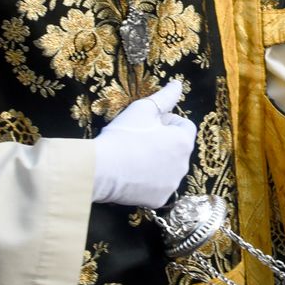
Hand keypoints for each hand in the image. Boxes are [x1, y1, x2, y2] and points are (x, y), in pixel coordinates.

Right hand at [92, 79, 197, 207]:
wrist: (100, 169)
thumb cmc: (123, 135)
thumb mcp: (143, 109)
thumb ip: (165, 97)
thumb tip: (178, 84)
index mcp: (183, 142)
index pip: (184, 126)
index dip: (166, 122)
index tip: (146, 125)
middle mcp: (184, 165)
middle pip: (177, 148)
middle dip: (163, 142)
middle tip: (137, 141)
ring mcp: (172, 185)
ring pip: (168, 168)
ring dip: (157, 162)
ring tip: (133, 157)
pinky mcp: (159, 200)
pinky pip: (158, 187)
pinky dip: (148, 182)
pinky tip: (132, 175)